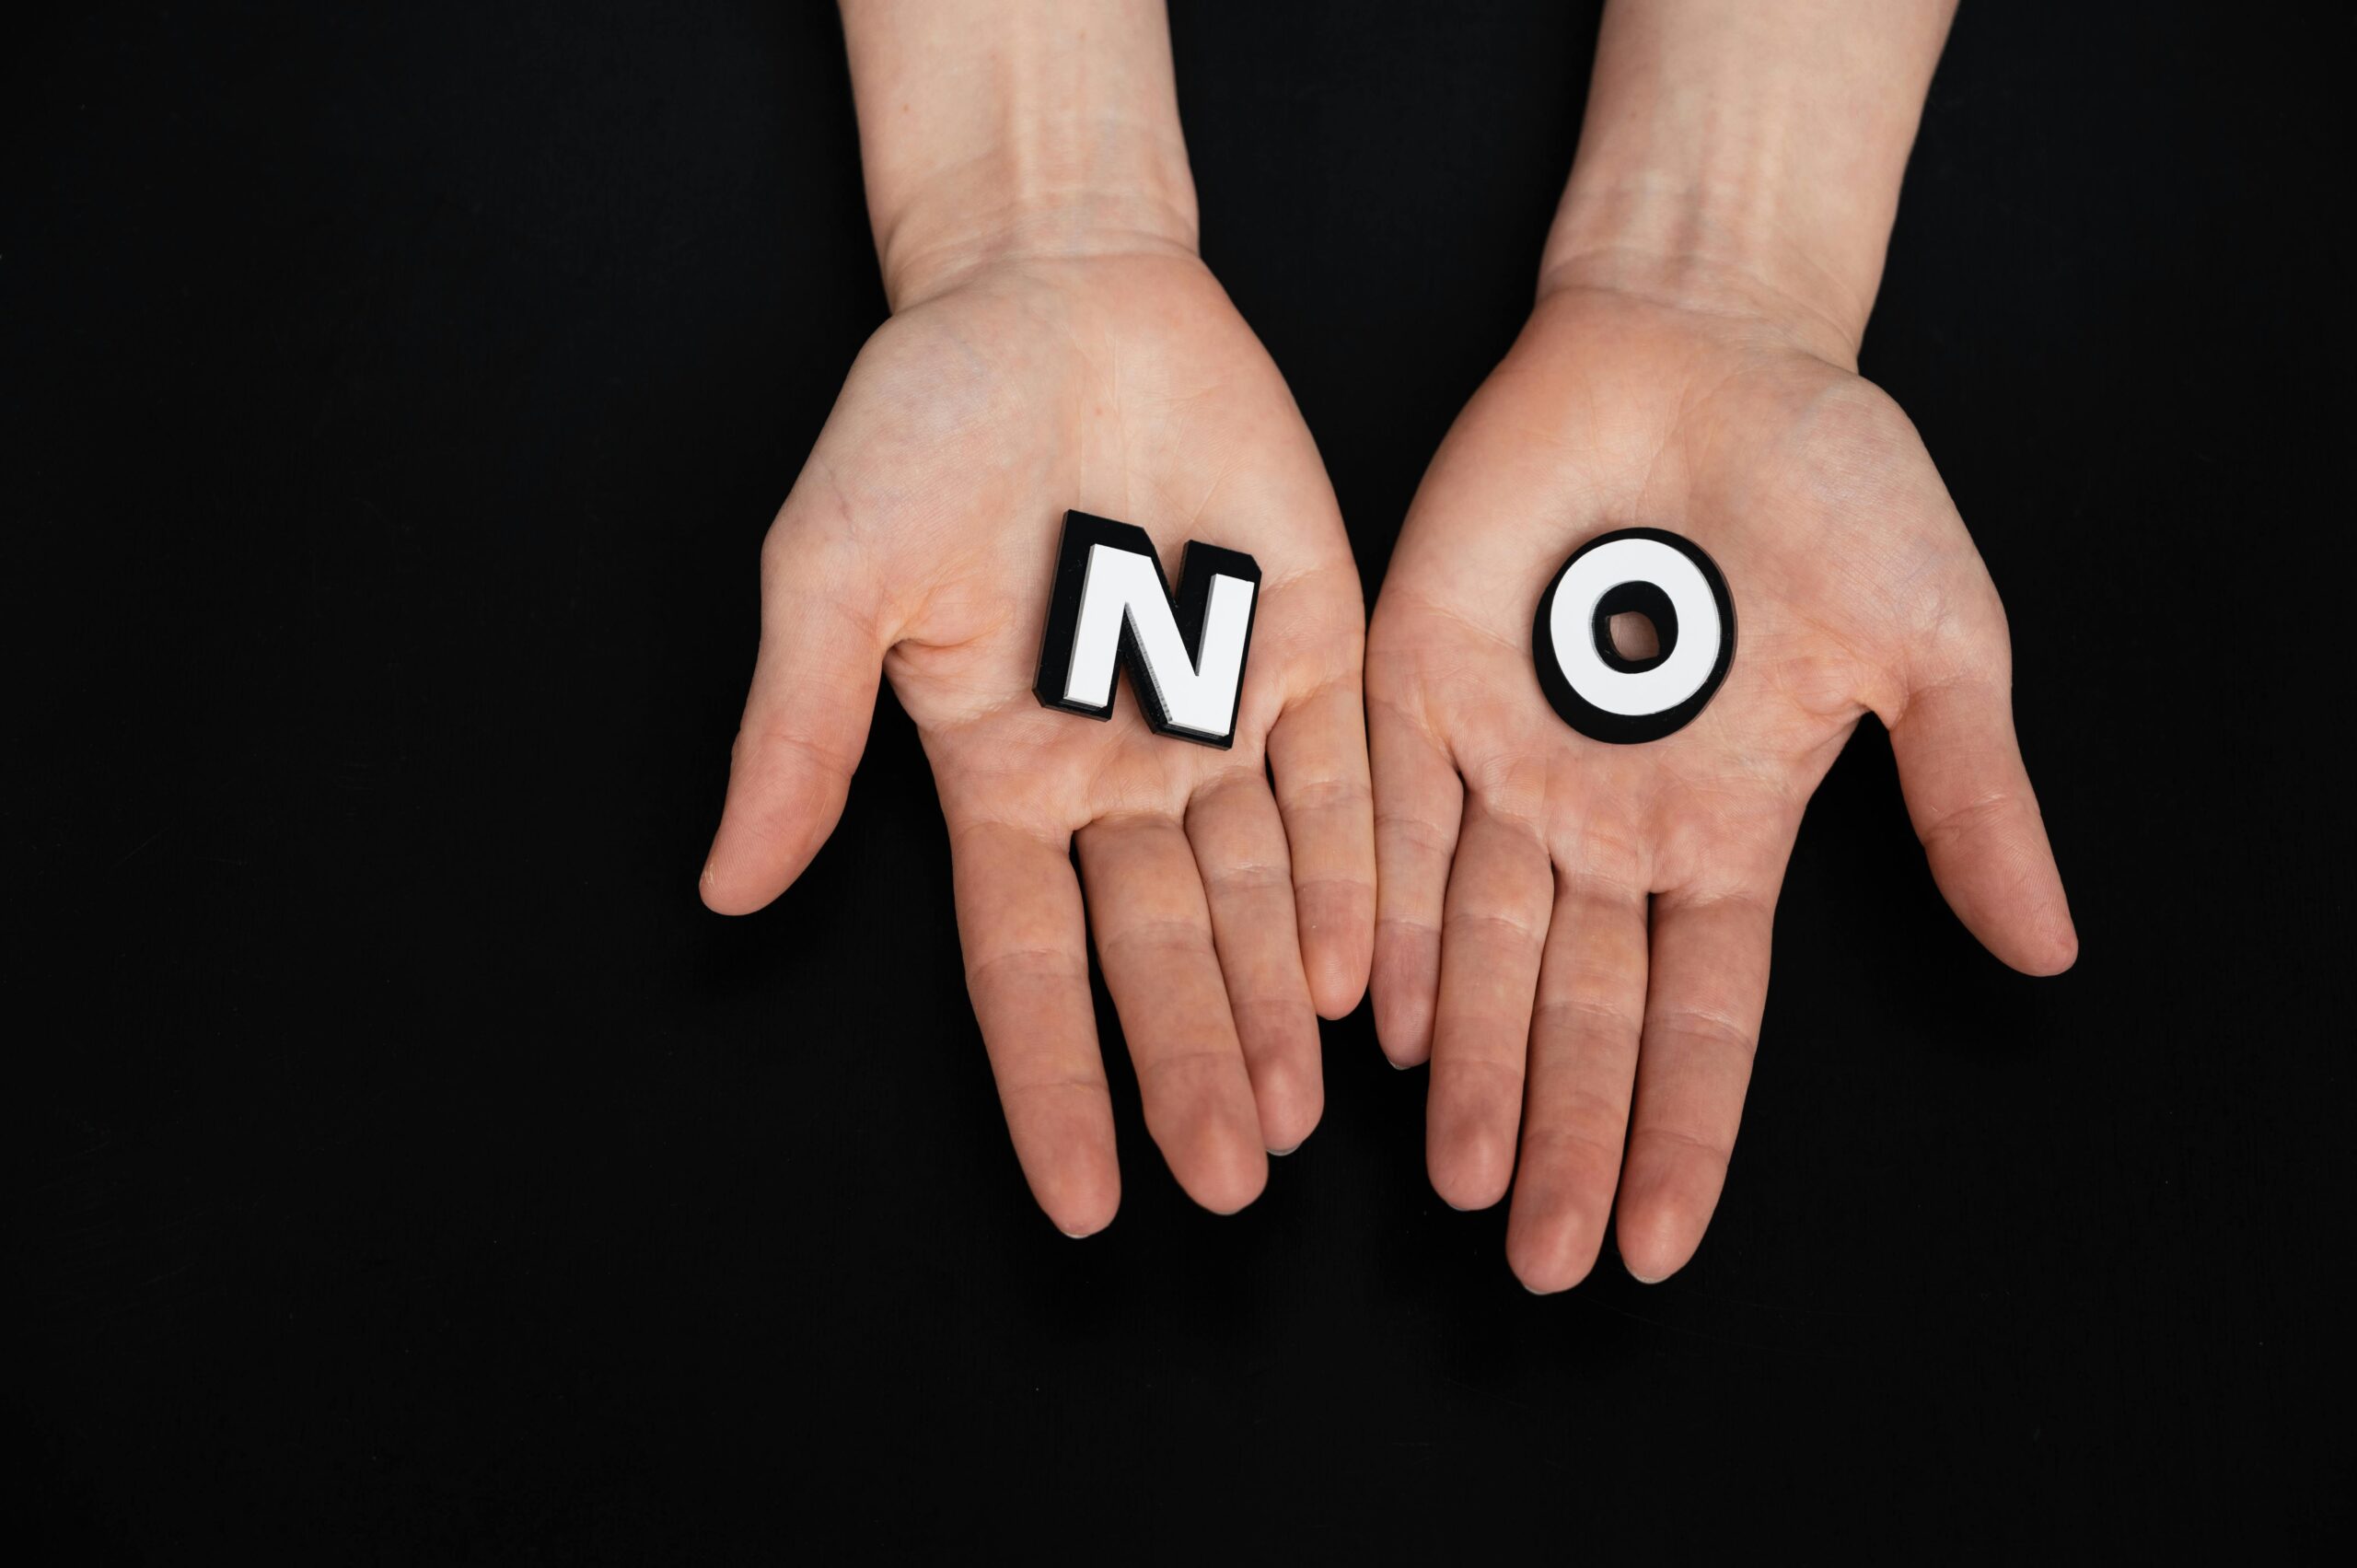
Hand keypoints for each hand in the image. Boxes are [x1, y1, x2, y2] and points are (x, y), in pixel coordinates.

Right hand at [701, 249, 1373, 1233]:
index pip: (1028, 965)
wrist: (1053, 288)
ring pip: (1256, 888)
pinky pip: (1339, 776)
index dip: (1052, 1081)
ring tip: (1291, 1115)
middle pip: (1157, 950)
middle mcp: (1117, 770)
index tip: (1082, 1198)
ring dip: (1273, 1002)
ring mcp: (1219, 711)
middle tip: (1226, 1181)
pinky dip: (1345, 868)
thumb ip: (801, 733)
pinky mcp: (1310, 639)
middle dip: (1188, 1065)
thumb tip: (731, 883)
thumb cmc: (924, 424)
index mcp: (1002, 774)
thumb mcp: (834, 576)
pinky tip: (1351, 966)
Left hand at [1366, 275, 2075, 1289]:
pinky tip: (1377, 1009)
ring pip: (1473, 941)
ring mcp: (1504, 757)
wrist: (1708, 341)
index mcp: (1721, 831)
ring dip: (1466, 1060)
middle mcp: (1602, 821)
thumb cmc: (1831, 482)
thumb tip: (2045, 949)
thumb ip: (1965, 799)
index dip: (1681, 1130)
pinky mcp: (1418, 679)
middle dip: (1558, 1131)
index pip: (1700, 1018)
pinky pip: (1390, 817)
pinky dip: (1382, 910)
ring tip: (1457, 1174)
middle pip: (1576, 1010)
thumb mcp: (1930, 644)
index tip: (1653, 1243)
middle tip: (1533, 1257)